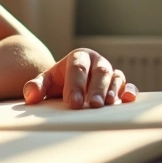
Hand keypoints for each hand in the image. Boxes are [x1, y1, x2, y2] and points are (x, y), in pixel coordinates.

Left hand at [22, 48, 137, 108]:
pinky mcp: (120, 85)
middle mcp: (97, 62)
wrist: (73, 84)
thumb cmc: (60, 82)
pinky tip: (128, 99)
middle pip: (99, 71)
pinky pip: (127, 85)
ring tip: (107, 104)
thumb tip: (31, 97)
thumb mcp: (46, 82)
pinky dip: (129, 90)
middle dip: (96, 88)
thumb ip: (37, 86)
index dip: (75, 84)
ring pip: (114, 77)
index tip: (72, 103)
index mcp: (79, 57)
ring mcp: (110, 73)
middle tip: (92, 105)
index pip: (77, 68)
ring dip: (112, 90)